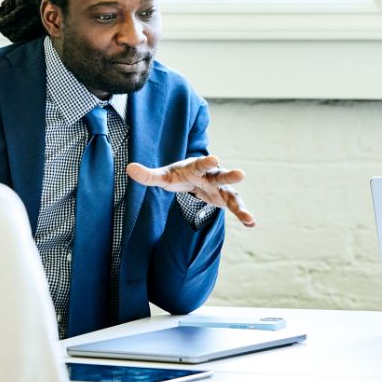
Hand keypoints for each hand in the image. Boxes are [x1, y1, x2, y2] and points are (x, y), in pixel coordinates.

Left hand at [126, 155, 255, 227]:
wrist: (194, 178)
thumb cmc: (178, 175)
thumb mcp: (164, 176)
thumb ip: (148, 175)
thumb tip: (129, 168)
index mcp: (196, 168)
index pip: (200, 164)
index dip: (206, 162)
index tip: (213, 158)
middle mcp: (211, 176)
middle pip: (221, 175)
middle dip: (230, 175)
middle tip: (241, 174)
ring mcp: (220, 188)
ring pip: (232, 194)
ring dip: (239, 204)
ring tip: (248, 217)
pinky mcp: (225, 199)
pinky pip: (235, 207)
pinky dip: (243, 214)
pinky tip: (252, 223)